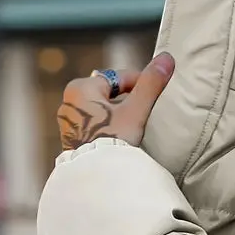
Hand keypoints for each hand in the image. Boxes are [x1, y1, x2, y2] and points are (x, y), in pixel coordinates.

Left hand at [56, 52, 174, 151]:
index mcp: (81, 88)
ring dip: (117, 115)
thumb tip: (167, 58)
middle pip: (107, 94)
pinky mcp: (71, 140)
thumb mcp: (136, 111)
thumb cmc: (113, 140)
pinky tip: (119, 138)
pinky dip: (106, 127)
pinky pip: (93, 126)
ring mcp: (68, 122)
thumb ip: (150, 85)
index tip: (154, 93)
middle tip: (145, 111)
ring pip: (100, 110)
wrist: (96, 176)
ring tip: (134, 127)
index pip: (116, 78)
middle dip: (126, 100)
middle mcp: (69, 101)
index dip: (138, 83)